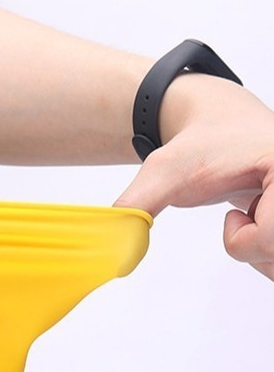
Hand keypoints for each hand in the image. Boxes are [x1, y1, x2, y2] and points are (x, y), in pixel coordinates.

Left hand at [115, 74, 273, 280]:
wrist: (219, 120)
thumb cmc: (199, 142)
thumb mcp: (162, 172)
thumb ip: (135, 207)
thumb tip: (114, 248)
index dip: (244, 240)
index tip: (232, 215)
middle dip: (253, 248)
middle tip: (241, 218)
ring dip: (260, 251)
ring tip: (250, 215)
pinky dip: (269, 250)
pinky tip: (261, 218)